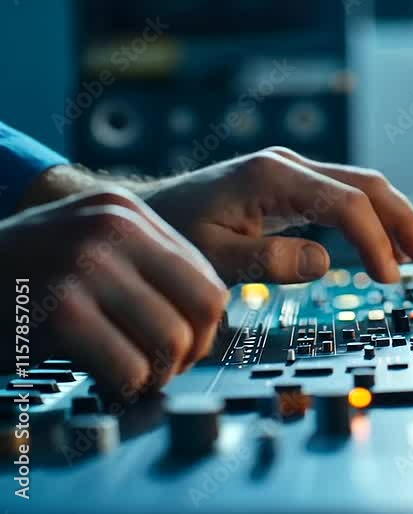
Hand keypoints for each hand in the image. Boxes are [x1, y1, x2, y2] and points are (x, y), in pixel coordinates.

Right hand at [1, 188, 228, 391]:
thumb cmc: (17, 280)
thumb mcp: (86, 248)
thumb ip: (143, 269)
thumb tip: (207, 320)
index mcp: (124, 211)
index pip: (207, 280)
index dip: (203, 328)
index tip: (181, 349)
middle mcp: (111, 228)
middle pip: (202, 309)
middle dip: (188, 353)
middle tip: (159, 370)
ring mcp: (85, 265)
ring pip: (171, 341)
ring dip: (154, 375)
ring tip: (128, 377)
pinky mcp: (61, 310)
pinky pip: (130, 368)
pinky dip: (124, 388)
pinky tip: (102, 383)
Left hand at [141, 147, 412, 284]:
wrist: (149, 211)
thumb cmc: (174, 235)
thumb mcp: (213, 255)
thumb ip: (268, 261)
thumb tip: (325, 263)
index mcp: (271, 177)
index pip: (345, 204)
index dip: (374, 241)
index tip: (388, 279)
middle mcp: (288, 165)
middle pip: (366, 184)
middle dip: (403, 221)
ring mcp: (292, 171)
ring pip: (362, 186)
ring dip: (395, 218)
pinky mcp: (292, 185)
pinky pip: (345, 196)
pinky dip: (373, 218)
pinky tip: (386, 245)